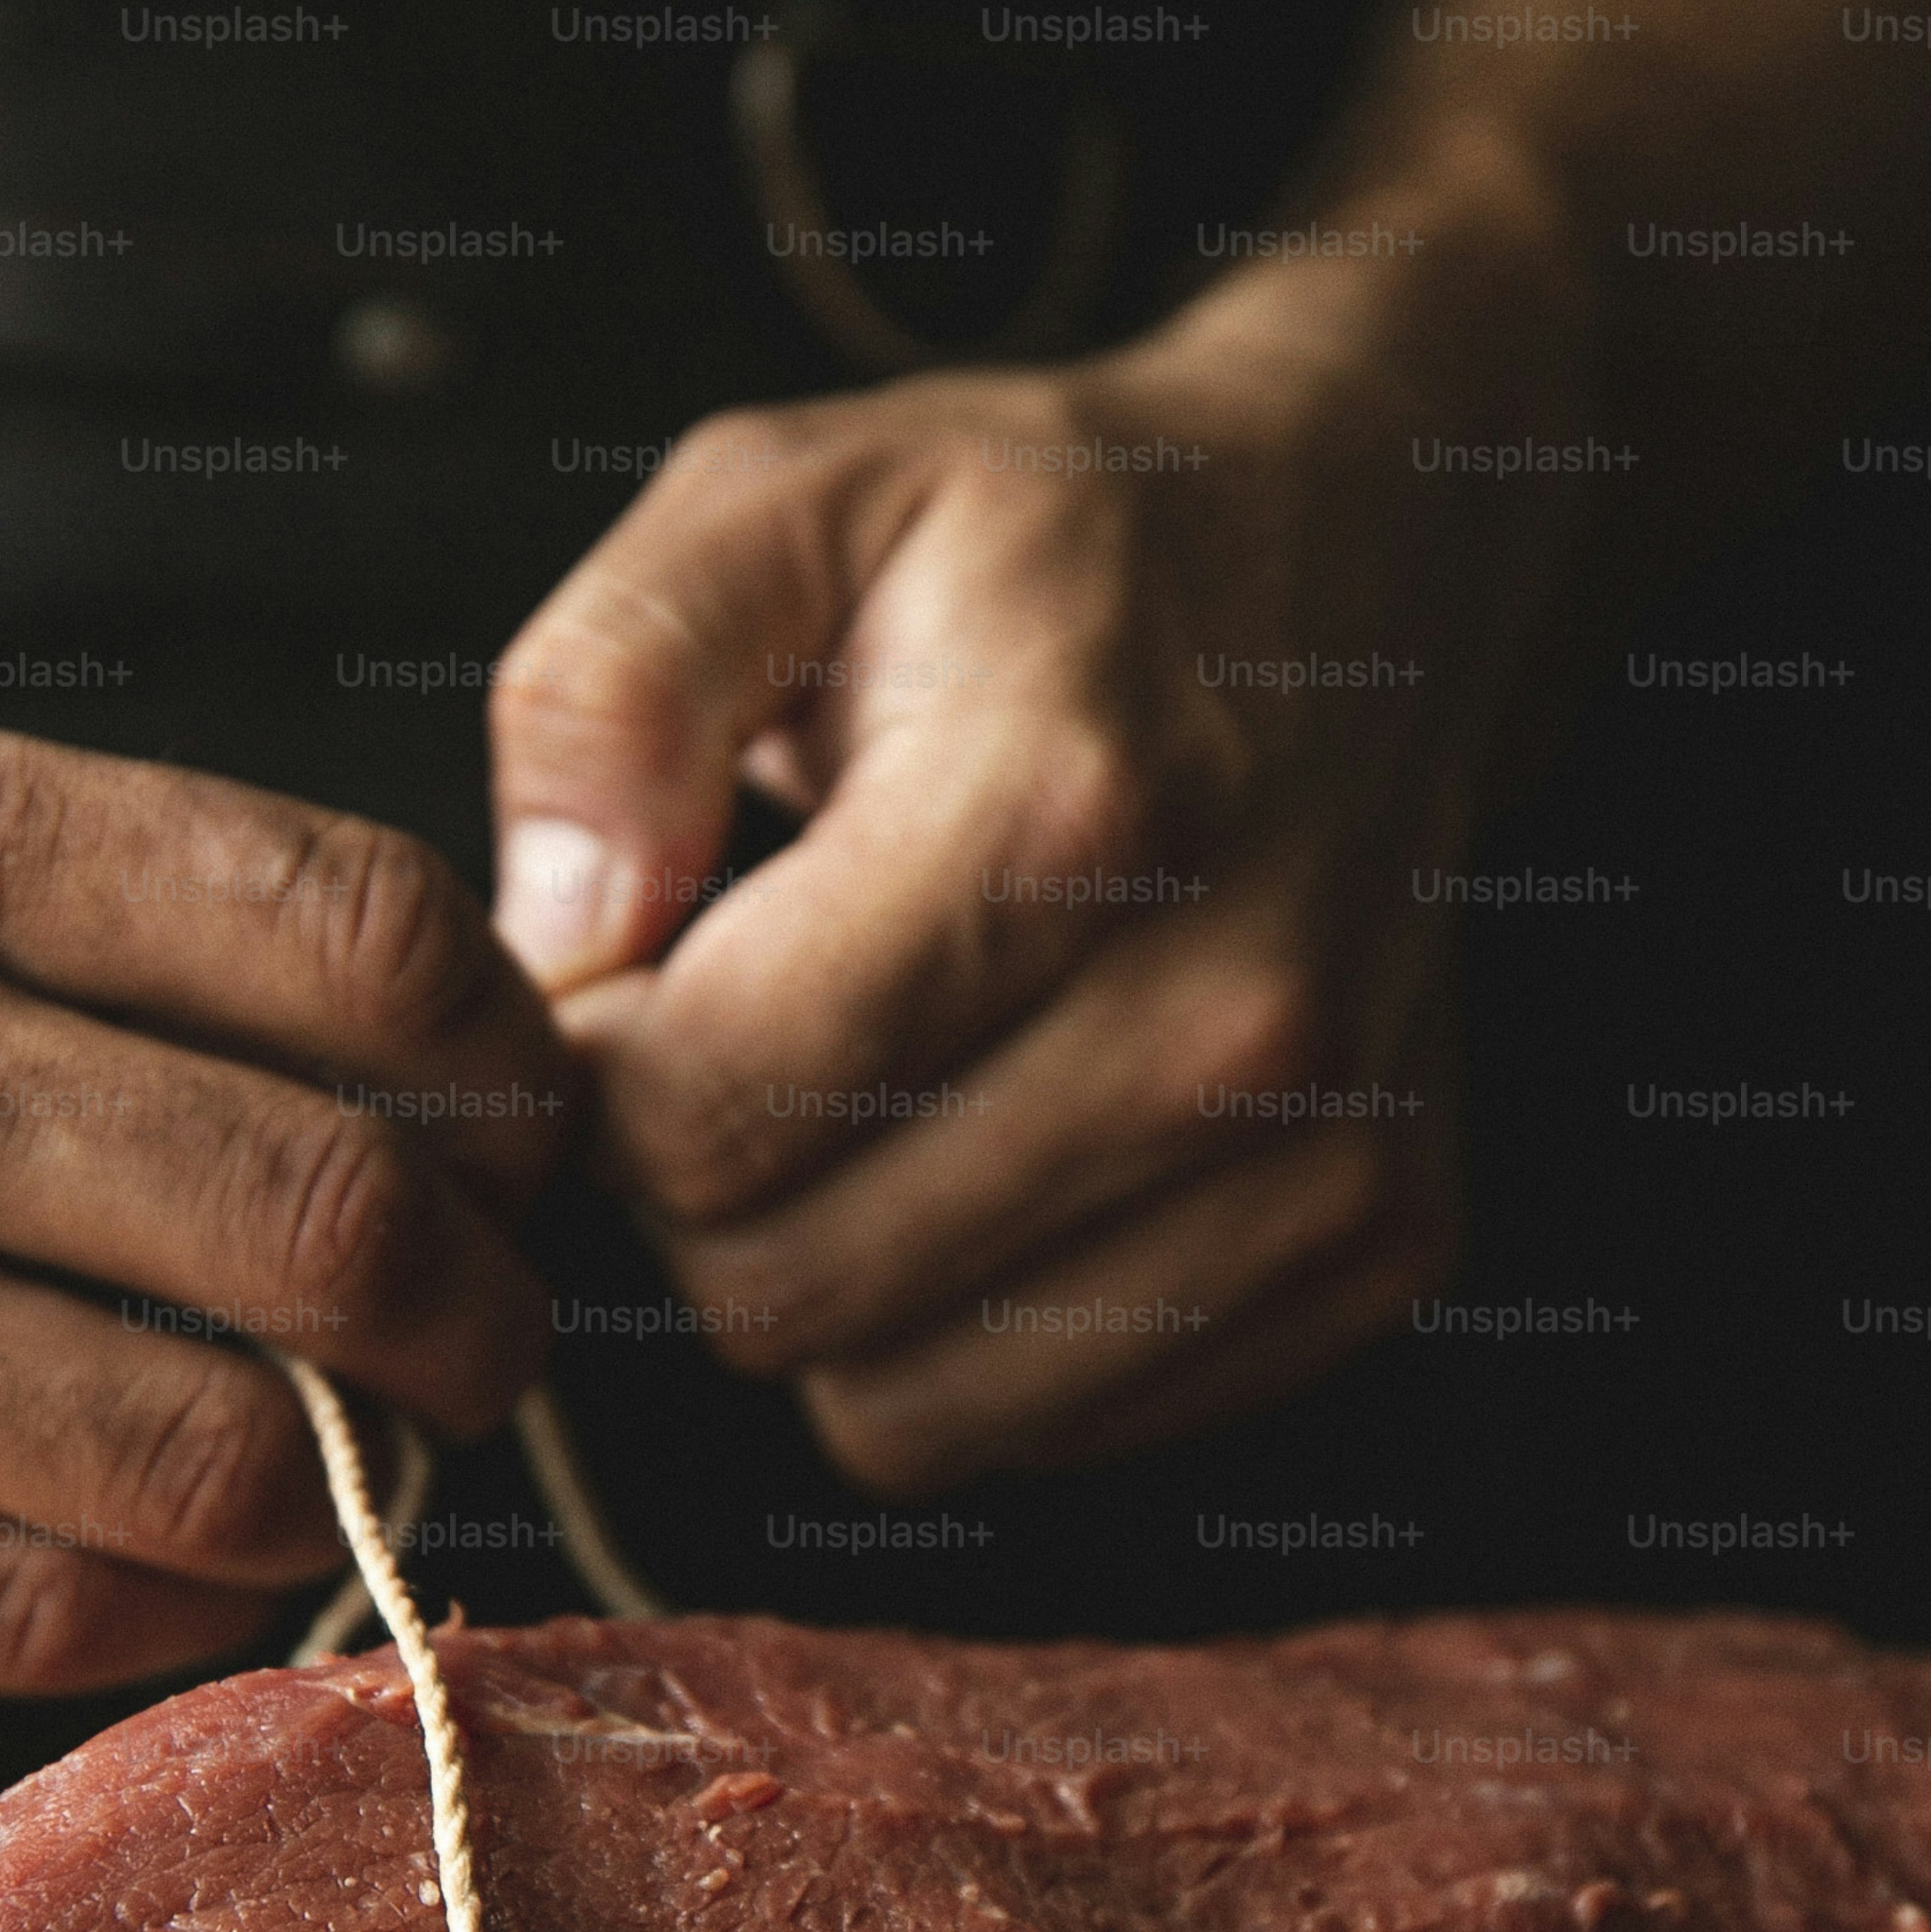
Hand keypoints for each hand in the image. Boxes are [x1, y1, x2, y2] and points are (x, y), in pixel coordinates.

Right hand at [0, 676, 569, 1689]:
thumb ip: (79, 905)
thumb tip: (398, 1052)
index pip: (359, 947)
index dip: (508, 1069)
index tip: (520, 1132)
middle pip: (329, 1222)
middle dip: (476, 1311)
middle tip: (483, 1336)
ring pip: (209, 1459)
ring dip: (346, 1485)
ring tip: (342, 1460)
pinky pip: (29, 1614)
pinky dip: (166, 1604)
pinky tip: (174, 1557)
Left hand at [484, 259, 1584, 1494]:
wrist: (1372, 558)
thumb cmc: (1048, 543)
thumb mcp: (782, 499)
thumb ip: (609, 695)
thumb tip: (552, 958)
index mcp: (1072, 815)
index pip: (702, 1116)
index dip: (605, 1067)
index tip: (646, 975)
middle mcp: (1233, 1021)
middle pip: (783, 1292)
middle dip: (706, 1187)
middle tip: (760, 1030)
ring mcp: (1329, 1160)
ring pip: (901, 1414)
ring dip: (832, 1281)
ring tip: (885, 1087)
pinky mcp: (1378, 1252)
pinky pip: (1043, 1432)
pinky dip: (976, 1331)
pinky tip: (1013, 1144)